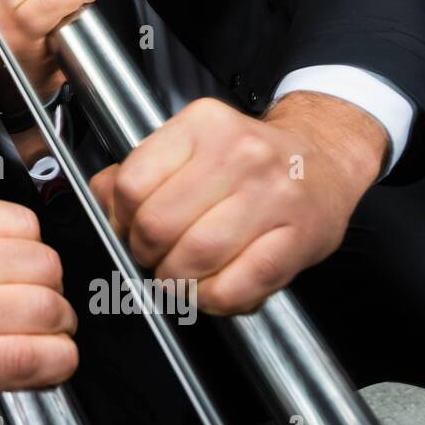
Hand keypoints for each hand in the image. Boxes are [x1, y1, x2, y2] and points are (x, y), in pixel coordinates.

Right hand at [0, 198, 77, 409]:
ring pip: (48, 308)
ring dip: (59, 325)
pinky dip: (57, 361)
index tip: (26, 267)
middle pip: (44, 264)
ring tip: (43, 331)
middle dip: (52, 287)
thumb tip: (37, 248)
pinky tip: (45, 360)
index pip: (24, 223)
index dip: (34, 249)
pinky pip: (36, 357)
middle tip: (40, 303)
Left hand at [88, 94, 387, 314]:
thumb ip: (138, 170)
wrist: (323, 157)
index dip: (120, 219)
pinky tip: (210, 290)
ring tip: (178, 276)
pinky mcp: (300, 238)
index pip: (132, 184)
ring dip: (176, 281)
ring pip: (196, 257)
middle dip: (145, 254)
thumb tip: (101, 200)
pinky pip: (239, 286)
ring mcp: (274, 196)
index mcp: (202, 126)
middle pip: (159, 225)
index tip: (128, 229)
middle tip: (153, 258)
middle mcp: (240, 155)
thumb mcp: (188, 144)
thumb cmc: (245, 158)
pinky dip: (213, 299)